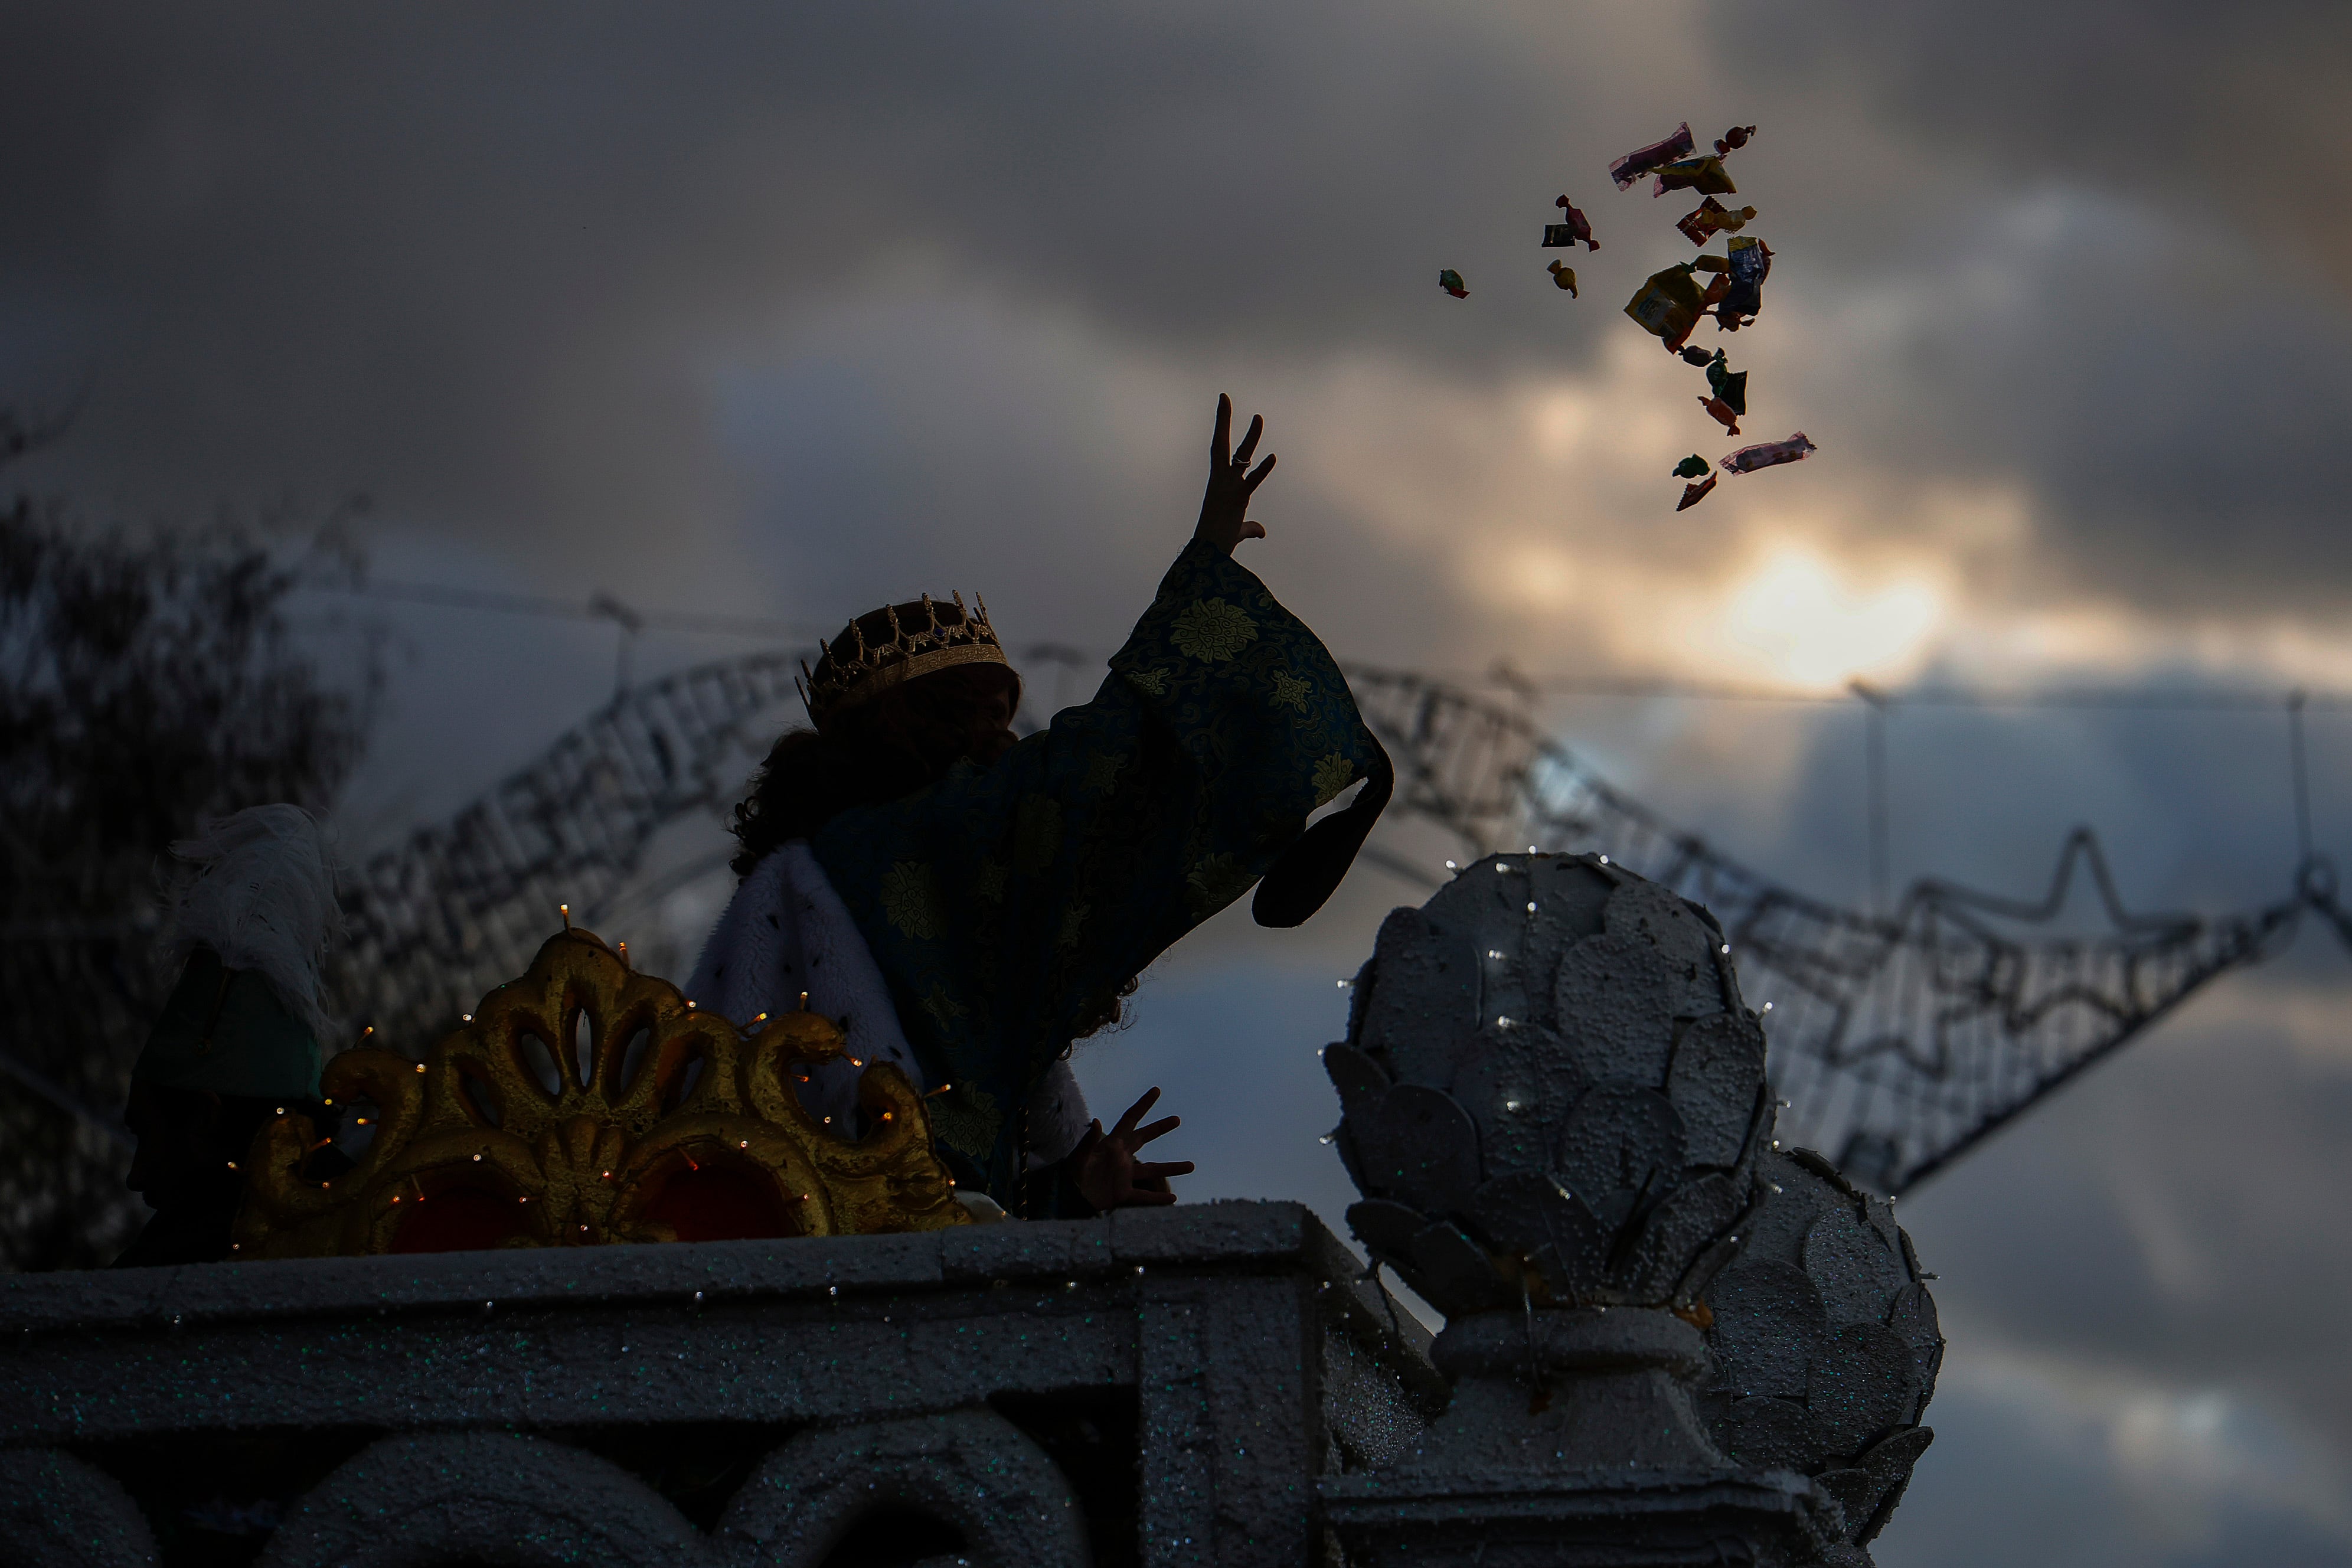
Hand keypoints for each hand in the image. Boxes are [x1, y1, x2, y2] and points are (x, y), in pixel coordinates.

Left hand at [1069, 1086, 1193, 1210]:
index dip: (1143, 1105)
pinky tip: (1173, 1200)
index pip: (1130, 1119)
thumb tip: (1096, 1120)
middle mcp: (1121, 1157)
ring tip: (1192, 1165)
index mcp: (1112, 1143)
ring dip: (1171, 1168)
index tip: (1156, 1091)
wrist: (1067, 1198)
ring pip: (1152, 1170)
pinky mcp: (1122, 1194)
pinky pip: (1144, 1197)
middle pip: (1144, 1138)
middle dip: (1159, 1128)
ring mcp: (1123, 1175)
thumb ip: (1088, 1141)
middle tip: (1176, 1119)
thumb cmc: (1071, 1175)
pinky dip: (1158, 1199)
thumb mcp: (1079, 1158)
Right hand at [1194, 394, 1275, 554]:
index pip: (1220, 450)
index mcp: (1219, 482)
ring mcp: (1228, 487)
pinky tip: (1273, 456)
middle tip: (1225, 398)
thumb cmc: (1218, 542)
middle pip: (1223, 444)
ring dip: (1251, 437)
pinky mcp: (1237, 499)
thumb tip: (1261, 531)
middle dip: (1224, 421)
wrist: (1209, 553)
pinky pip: (1251, 481)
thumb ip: (1250, 527)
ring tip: (1258, 417)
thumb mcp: (1237, 530)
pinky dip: (1262, 469)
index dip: (1221, 429)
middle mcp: (1221, 480)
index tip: (1221, 409)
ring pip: (1239, 456)